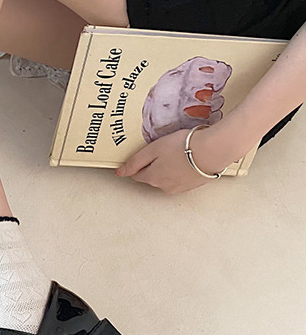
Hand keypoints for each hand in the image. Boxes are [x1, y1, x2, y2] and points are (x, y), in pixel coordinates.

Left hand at [114, 126, 236, 193]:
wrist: (214, 150)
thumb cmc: (184, 147)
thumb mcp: (153, 149)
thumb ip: (135, 162)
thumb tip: (119, 173)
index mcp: (152, 178)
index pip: (135, 174)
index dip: (136, 163)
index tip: (141, 154)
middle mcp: (164, 187)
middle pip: (151, 176)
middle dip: (152, 164)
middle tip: (162, 149)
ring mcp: (180, 188)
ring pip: (166, 177)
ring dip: (167, 167)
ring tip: (176, 151)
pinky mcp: (193, 184)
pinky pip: (180, 177)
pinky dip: (180, 169)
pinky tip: (186, 158)